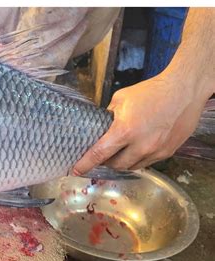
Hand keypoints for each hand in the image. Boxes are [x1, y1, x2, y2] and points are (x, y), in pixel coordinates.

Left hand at [73, 72, 211, 174]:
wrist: (183, 90)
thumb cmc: (151, 91)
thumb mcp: (121, 98)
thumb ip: (108, 115)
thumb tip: (101, 125)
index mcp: (124, 131)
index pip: (99, 154)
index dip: (85, 164)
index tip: (76, 170)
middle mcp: (140, 145)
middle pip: (116, 165)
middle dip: (106, 162)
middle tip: (102, 155)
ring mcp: (156, 151)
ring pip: (132, 167)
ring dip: (123, 163)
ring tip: (119, 153)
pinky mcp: (168, 152)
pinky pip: (148, 163)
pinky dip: (138, 160)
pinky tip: (136, 150)